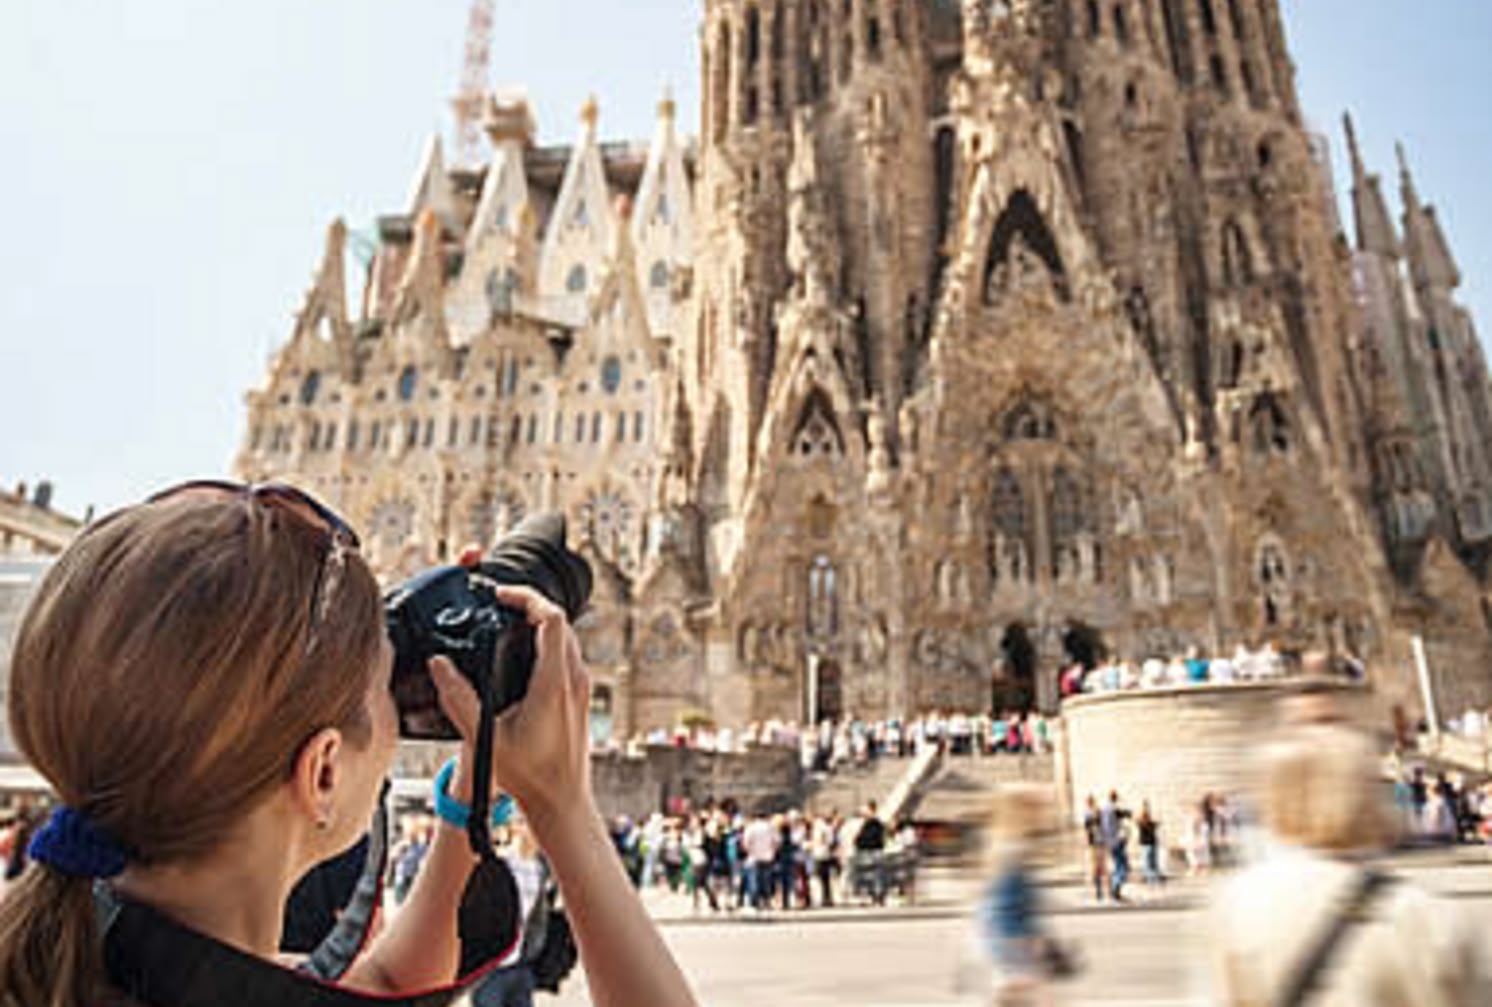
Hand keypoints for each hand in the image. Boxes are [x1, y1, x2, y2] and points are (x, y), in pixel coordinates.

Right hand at [429, 586, 592, 828]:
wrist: (562, 802)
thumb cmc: (529, 776)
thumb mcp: (484, 738)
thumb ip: (459, 699)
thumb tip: (439, 666)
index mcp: (554, 682)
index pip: (551, 618)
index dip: (526, 597)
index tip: (501, 595)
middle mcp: (574, 680)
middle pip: (560, 621)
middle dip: (530, 605)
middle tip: (500, 603)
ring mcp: (581, 688)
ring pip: (566, 637)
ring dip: (540, 622)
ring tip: (509, 621)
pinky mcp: (580, 697)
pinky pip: (568, 655)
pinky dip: (547, 642)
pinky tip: (523, 652)